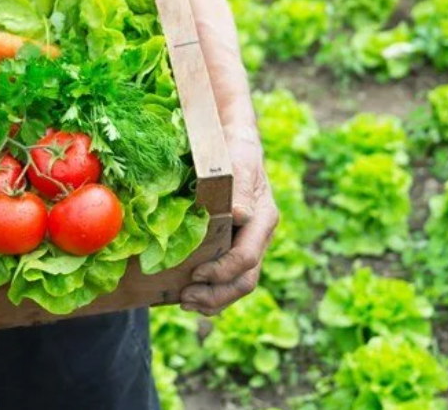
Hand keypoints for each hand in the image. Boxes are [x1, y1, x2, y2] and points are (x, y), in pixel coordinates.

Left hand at [180, 131, 278, 315]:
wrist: (232, 145)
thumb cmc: (234, 151)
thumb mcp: (239, 163)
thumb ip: (241, 188)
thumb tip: (240, 216)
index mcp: (263, 220)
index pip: (247, 258)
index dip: (222, 271)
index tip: (195, 273)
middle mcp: (257, 237)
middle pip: (245, 280)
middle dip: (216, 295)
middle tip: (186, 298)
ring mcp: (245, 244)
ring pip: (237, 285)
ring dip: (212, 300)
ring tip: (185, 302)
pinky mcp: (231, 246)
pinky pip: (226, 278)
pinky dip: (210, 291)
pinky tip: (188, 295)